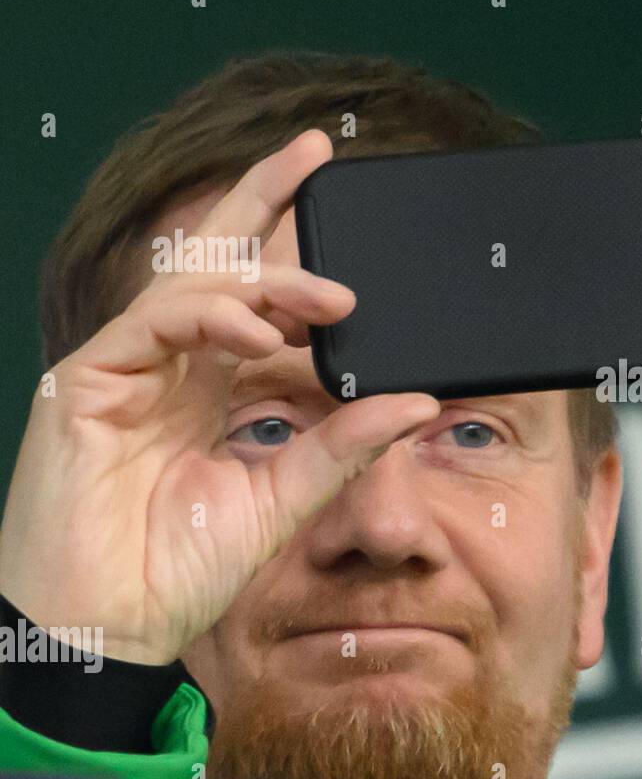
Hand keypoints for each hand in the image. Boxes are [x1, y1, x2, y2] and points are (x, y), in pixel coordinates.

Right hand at [0, 131, 439, 663]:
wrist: (112, 624)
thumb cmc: (183, 566)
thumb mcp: (285, 498)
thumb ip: (344, 446)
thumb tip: (417, 402)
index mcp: (214, 385)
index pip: (258, 299)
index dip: (294, 252)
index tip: (351, 224)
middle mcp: (173, 365)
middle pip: (216, 257)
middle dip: (262, 196)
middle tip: (318, 154)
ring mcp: (127, 367)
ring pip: (191, 281)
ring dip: (263, 279)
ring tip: (330, 300)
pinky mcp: (86, 381)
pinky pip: (152, 323)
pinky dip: (208, 316)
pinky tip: (258, 330)